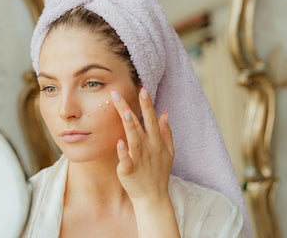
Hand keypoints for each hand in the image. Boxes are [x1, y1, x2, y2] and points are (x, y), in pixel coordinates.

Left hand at [110, 87, 173, 201]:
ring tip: (124, 111)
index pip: (151, 118)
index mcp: (156, 142)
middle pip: (139, 124)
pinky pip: (126, 159)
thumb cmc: (159, 172)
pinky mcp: (129, 170)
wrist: (153, 197)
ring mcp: (139, 158)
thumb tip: (165, 112)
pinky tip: (119, 142)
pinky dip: (123, 151)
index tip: (142, 89)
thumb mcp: (169, 152)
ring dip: (129, 125)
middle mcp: (148, 147)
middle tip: (117, 93)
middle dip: (129, 107)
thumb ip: (166, 132)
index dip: (147, 104)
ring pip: (133, 139)